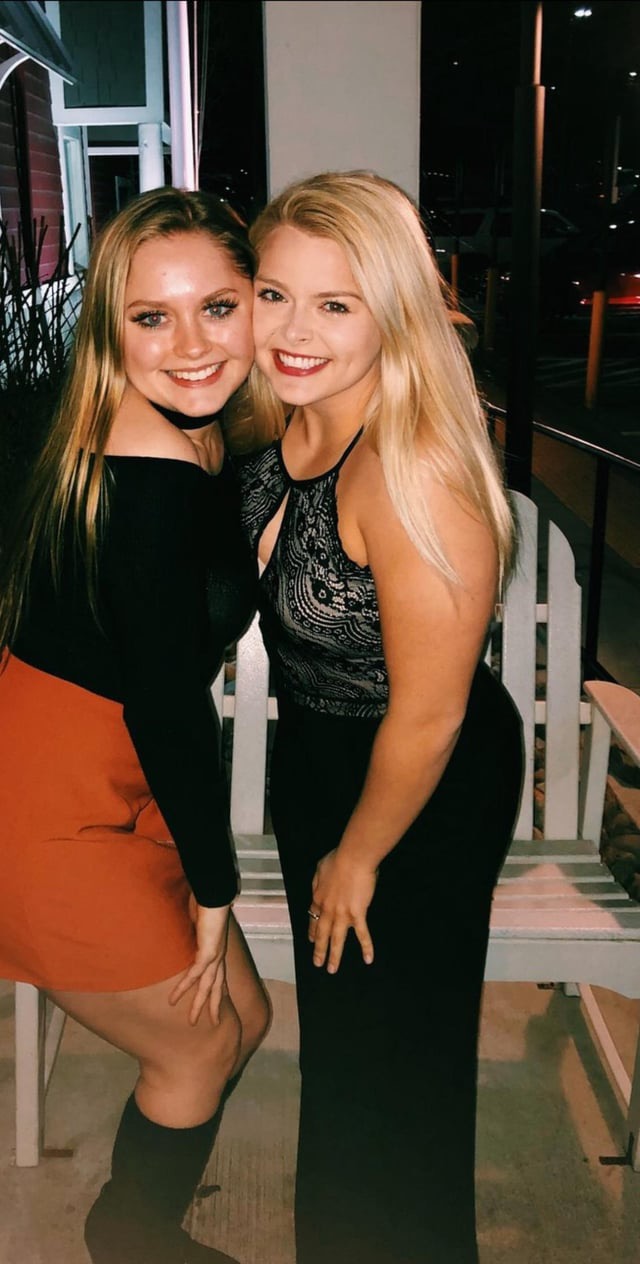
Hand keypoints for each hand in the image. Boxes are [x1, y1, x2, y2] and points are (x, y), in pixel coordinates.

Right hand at [169, 894, 229, 1024]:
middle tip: (213, 1023)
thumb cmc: (206, 906)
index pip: (220, 975)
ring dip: (199, 1005)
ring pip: (208, 987)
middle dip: (215, 1007)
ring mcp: (215, 956)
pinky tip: (173, 998)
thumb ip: (193, 934)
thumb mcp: (198, 924)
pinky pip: (194, 975)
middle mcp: (219, 957)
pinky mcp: (208, 953)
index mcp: (218, 950)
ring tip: (191, 1021)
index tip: (220, 1001)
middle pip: (218, 988)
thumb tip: (183, 934)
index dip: (220, 990)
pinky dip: (183, 987)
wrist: (214, 898)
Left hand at [308, 849, 376, 973]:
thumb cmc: (338, 859)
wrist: (353, 859)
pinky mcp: (358, 915)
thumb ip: (317, 882)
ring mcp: (343, 915)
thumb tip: (317, 890)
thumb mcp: (319, 869)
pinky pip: (362, 934)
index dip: (313, 930)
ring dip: (334, 956)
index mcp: (318, 898)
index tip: (312, 939)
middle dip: (319, 950)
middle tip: (317, 963)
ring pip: (337, 940)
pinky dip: (366, 947)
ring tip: (332, 969)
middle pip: (322, 933)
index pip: (313, 918)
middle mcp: (328, 910)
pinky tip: (368, 959)